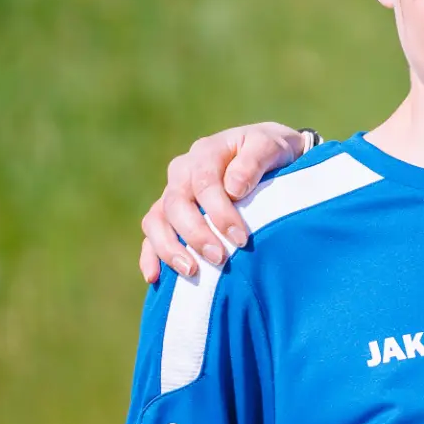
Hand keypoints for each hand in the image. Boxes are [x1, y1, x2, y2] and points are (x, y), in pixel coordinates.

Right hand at [138, 123, 315, 280]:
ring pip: (156, 220)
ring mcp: (173, 193)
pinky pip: (151, 233)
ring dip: (169, 247)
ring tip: (191, 271)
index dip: (220, 213)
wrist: (268, 151)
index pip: (205, 184)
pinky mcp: (169, 213)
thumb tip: (233, 189)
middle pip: (177, 204)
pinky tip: (155, 277)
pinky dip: (150, 254)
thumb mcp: (271, 146)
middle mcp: (182, 172)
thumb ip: (253, 162)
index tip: (241, 239)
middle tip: (219, 258)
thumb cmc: (273, 150)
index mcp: (206, 153)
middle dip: (196, 234)